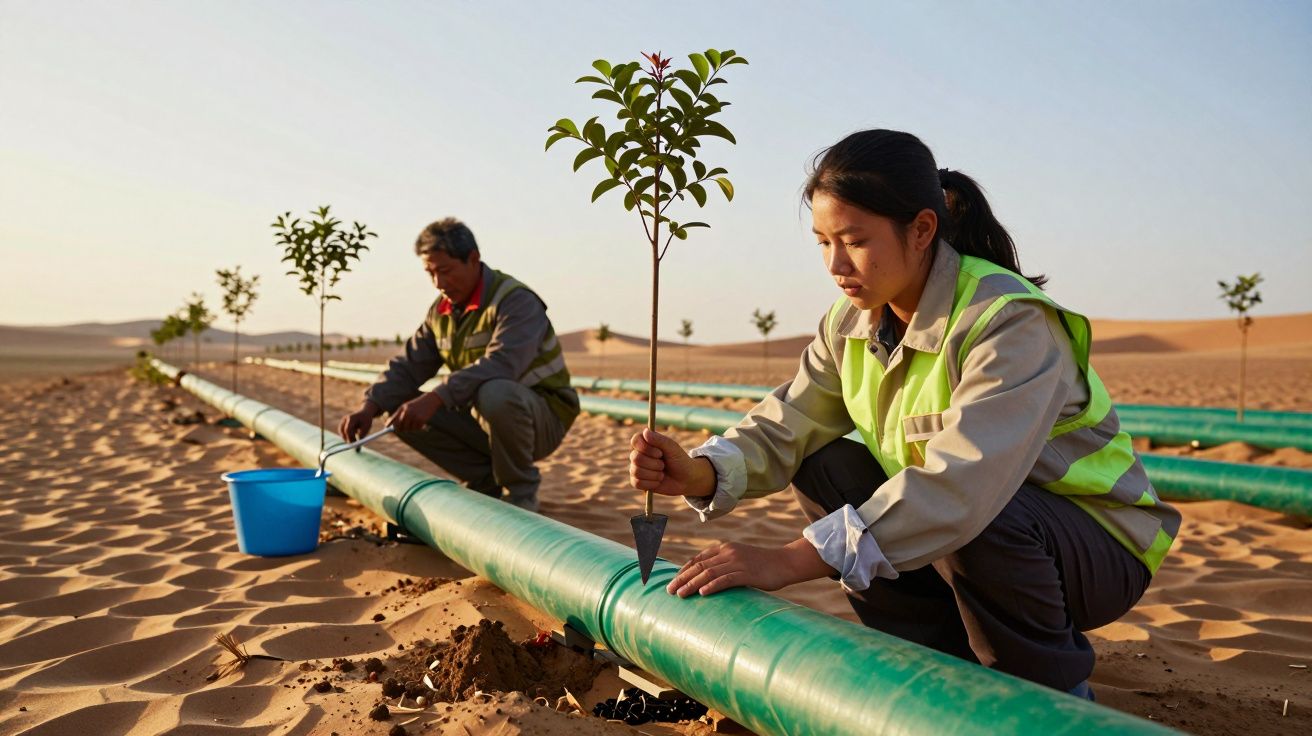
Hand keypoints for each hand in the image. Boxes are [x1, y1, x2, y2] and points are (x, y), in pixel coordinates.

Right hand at [338, 402, 379, 441]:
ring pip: (342, 434)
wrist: (365, 413)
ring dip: (348, 438)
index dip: (350, 438)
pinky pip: (343, 433)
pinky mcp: (342, 425)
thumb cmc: (366, 420)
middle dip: (349, 440)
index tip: (355, 445)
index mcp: (351, 418)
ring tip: (356, 437)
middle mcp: (345, 419)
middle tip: (355, 446)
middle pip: (344, 432)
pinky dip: (348, 436)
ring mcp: (342, 422)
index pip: (348, 430)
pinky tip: (354, 434)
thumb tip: (357, 444)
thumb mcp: (367, 427)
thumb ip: (362, 434)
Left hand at [387, 392, 443, 430]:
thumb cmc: (417, 404)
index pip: (394, 420)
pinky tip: (421, 421)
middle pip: (400, 427)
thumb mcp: (407, 406)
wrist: (430, 400)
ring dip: (412, 428)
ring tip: (416, 421)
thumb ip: (398, 414)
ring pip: (409, 429)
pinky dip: (418, 427)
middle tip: (405, 428)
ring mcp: (414, 416)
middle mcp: (407, 412)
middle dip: (401, 429)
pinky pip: (416, 429)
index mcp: (403, 408)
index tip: (386, 429)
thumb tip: (388, 424)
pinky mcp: (421, 420)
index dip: (390, 425)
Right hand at [628, 428, 715, 497]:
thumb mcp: (673, 448)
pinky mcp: (637, 481)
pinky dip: (651, 483)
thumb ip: (660, 440)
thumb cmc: (679, 460)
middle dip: (654, 464)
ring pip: (636, 471)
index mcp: (646, 443)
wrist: (685, 479)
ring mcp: (637, 468)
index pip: (635, 441)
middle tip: (664, 465)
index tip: (660, 453)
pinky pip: (637, 483)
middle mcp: (638, 454)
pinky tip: (658, 481)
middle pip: (635, 458)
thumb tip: (645, 431)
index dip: (646, 448)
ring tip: (662, 474)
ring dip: (654, 474)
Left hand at [666, 539, 834, 597]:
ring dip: (692, 584)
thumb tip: (707, 580)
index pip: (698, 559)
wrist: (785, 563)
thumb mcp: (740, 559)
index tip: (673, 582)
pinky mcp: (747, 573)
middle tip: (670, 591)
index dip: (683, 571)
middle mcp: (728, 553)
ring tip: (680, 595)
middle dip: (682, 579)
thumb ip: (724, 565)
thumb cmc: (762, 565)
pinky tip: (702, 593)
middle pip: (699, 566)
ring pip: (709, 573)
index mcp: (724, 548)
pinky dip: (712, 586)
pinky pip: (726, 579)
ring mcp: (738, 562)